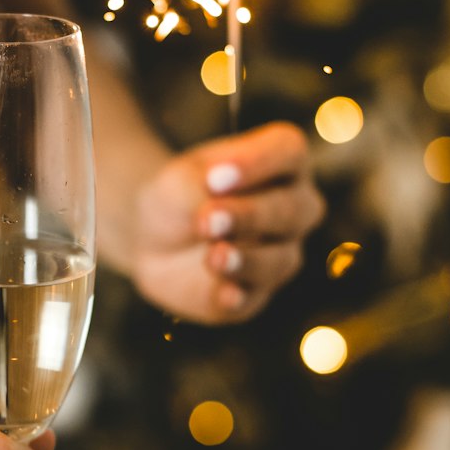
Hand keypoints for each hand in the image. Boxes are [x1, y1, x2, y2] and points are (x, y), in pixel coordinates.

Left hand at [128, 122, 324, 324]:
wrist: (155, 238)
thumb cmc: (179, 194)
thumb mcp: (179, 178)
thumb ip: (198, 184)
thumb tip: (214, 203)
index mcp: (283, 162)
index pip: (288, 152)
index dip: (258, 164)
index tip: (215, 177)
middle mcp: (295, 208)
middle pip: (293, 210)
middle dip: (250, 215)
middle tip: (208, 219)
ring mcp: (280, 253)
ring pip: (279, 259)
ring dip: (246, 259)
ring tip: (214, 256)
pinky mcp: (255, 293)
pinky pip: (254, 298)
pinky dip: (239, 296)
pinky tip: (223, 294)